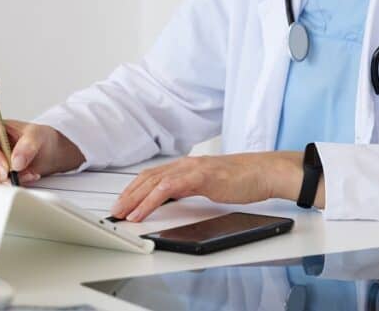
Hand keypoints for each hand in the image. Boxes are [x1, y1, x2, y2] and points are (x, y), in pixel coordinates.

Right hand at [0, 117, 84, 184]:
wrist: (47, 152)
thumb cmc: (38, 138)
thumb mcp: (39, 135)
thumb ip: (28, 145)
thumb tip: (16, 162)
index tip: (7, 167)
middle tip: (11, 178)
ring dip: (2, 181)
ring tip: (26, 175)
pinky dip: (7, 186)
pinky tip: (24, 178)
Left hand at [110, 151, 304, 221]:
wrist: (264, 172)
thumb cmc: (243, 179)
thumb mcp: (209, 184)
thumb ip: (189, 188)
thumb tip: (172, 198)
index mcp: (187, 165)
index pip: (153, 175)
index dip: (134, 190)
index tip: (123, 204)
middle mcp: (185, 164)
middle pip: (147, 178)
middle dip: (128, 195)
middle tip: (114, 212)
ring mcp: (192, 168)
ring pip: (153, 182)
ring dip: (134, 200)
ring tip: (121, 214)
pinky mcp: (199, 176)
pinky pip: (167, 189)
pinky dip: (150, 202)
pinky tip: (141, 213)